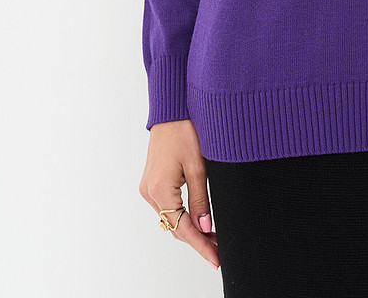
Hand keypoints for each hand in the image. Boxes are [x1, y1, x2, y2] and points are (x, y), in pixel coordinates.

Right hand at [139, 119, 219, 270]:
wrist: (171, 109)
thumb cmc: (184, 130)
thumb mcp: (198, 167)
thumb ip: (201, 200)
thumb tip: (205, 227)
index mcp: (159, 189)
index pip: (182, 228)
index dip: (201, 246)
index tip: (216, 259)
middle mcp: (149, 192)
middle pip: (175, 226)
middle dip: (197, 239)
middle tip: (219, 250)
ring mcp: (148, 187)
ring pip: (170, 218)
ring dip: (190, 229)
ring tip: (213, 237)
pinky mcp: (151, 182)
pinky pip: (167, 207)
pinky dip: (181, 216)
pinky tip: (197, 219)